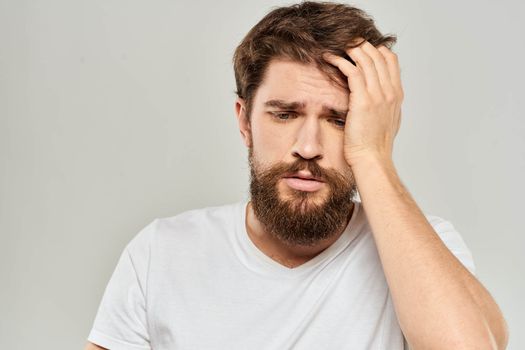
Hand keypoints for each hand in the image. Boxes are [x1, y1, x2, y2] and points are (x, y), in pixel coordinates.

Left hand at [323, 40, 403, 166]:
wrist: (372, 159)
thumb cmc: (375, 146)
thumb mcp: (387, 121)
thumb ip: (385, 105)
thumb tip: (379, 98)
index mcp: (396, 95)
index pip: (390, 60)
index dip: (375, 49)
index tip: (360, 47)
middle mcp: (389, 91)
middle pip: (377, 55)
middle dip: (360, 44)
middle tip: (344, 41)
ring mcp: (378, 95)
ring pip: (365, 59)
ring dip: (349, 48)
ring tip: (335, 45)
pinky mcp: (363, 100)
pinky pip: (352, 71)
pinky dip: (340, 60)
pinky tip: (329, 58)